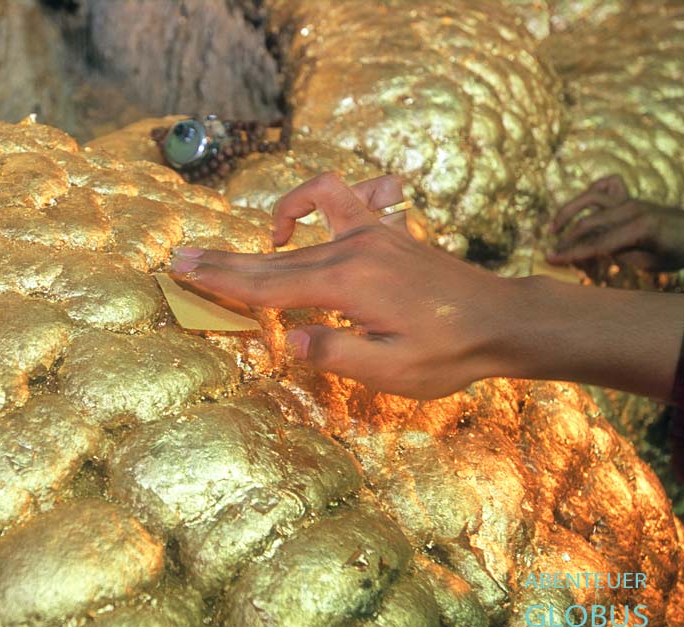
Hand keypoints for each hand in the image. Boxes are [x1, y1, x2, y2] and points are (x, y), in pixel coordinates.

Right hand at [169, 172, 512, 398]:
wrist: (501, 319)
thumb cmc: (449, 353)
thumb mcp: (393, 371)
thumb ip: (336, 355)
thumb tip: (288, 342)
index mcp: (346, 285)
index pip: (269, 285)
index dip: (222, 281)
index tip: (182, 270)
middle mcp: (352, 249)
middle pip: (273, 256)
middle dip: (225, 259)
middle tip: (182, 257)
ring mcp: (370, 232)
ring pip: (302, 226)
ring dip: (263, 230)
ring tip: (246, 248)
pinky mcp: (386, 230)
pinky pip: (340, 198)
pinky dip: (310, 203)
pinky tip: (300, 226)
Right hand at [549, 175, 683, 271]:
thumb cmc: (680, 250)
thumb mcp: (650, 263)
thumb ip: (621, 254)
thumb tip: (597, 249)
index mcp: (640, 228)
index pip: (597, 243)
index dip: (571, 253)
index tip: (550, 259)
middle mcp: (632, 209)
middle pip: (588, 223)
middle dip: (566, 239)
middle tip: (551, 253)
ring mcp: (631, 200)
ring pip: (591, 198)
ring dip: (569, 211)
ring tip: (554, 228)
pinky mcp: (632, 198)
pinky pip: (608, 185)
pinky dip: (593, 191)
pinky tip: (583, 207)